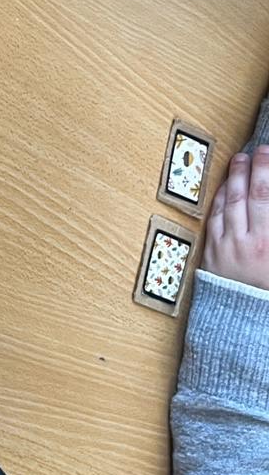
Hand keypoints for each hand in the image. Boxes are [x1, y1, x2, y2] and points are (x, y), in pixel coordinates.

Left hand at [202, 148, 268, 290]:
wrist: (245, 324)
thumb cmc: (267, 294)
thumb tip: (266, 209)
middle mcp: (252, 243)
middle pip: (254, 196)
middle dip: (258, 169)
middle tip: (261, 151)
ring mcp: (229, 246)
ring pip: (231, 202)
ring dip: (236, 177)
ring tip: (240, 159)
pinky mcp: (212, 252)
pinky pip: (214, 217)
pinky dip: (219, 198)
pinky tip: (223, 186)